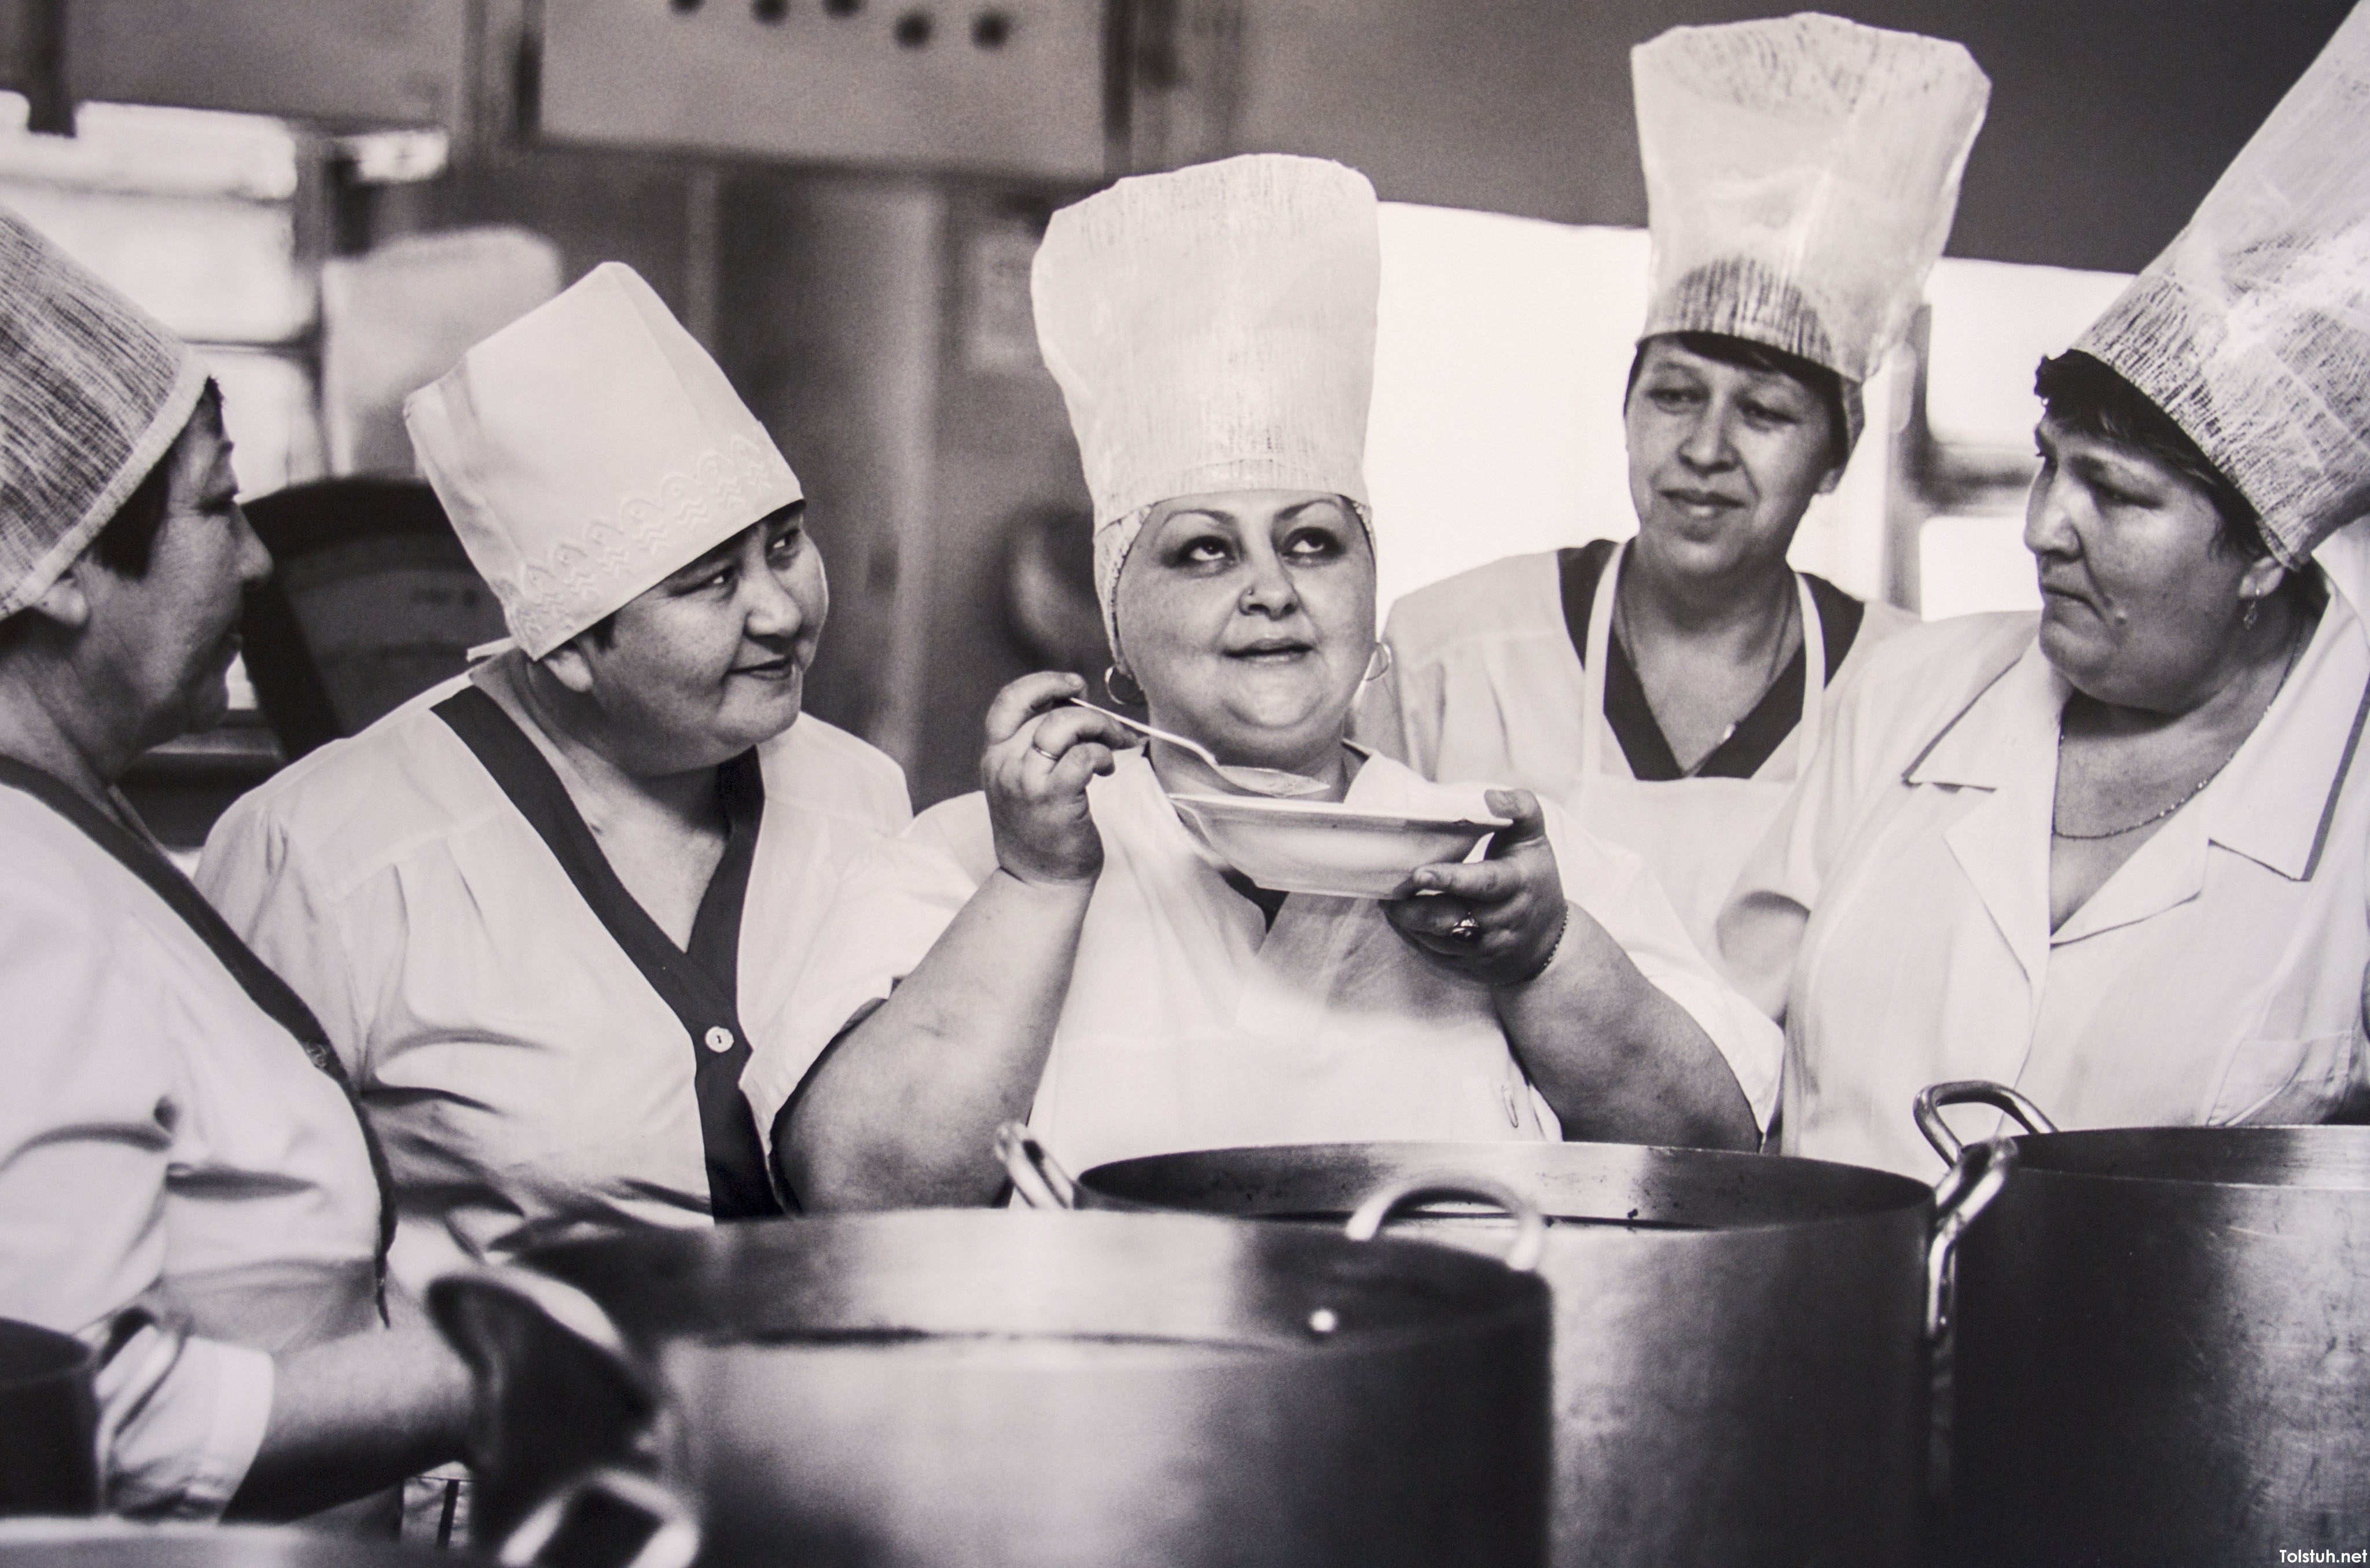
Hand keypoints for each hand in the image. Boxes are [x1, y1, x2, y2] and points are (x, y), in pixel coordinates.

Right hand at [981, 672, 1131, 887]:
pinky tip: (1106, 769)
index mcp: (995, 756)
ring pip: (1064, 725)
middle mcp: (1004, 764)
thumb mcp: (1023, 781)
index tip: (1073, 686)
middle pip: (1048, 711)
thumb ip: (1038, 745)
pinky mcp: (1054, 798)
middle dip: (1089, 713)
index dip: (1044, 684)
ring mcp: (1026, 781)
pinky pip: (1083, 755)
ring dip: (1099, 727)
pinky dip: (1102, 754)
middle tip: (1112, 730)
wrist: (1038, 881)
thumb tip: (1075, 706)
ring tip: (1113, 746)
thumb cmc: (1040, 831)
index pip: (1010, 701)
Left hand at [1383, 788, 1569, 987]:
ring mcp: (1485, 949)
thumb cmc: (1533, 880)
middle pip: (1451, 918)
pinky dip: (1412, 938)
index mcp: (1516, 885)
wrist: (1546, 942)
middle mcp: (1501, 922)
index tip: (1420, 872)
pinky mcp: (1469, 966)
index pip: (1484, 884)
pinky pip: (1433, 955)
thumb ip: (1519, 808)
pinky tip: (1400, 920)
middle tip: (1388, 892)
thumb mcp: (1533, 839)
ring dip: (1408, 923)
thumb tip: (1490, 797)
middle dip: (1414, 908)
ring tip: (1388, 902)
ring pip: (1437, 940)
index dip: (1451, 879)